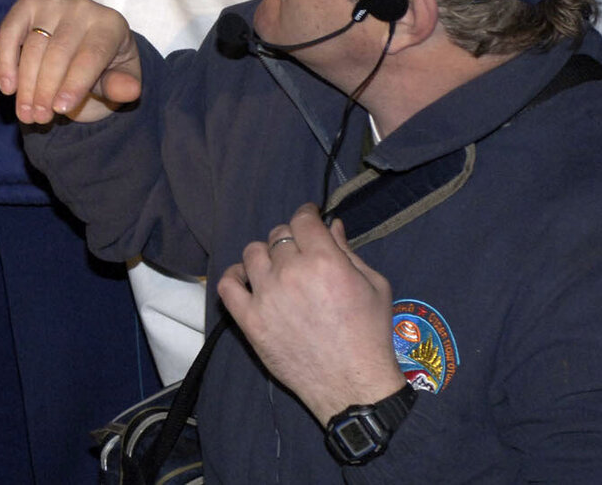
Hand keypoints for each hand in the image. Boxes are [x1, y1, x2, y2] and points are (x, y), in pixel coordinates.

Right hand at [0, 0, 140, 124]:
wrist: (87, 50)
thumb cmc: (105, 69)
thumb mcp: (119, 82)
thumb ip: (121, 86)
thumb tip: (129, 90)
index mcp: (111, 25)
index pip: (91, 55)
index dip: (75, 83)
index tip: (60, 109)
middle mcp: (84, 8)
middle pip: (59, 51)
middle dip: (46, 89)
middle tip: (40, 118)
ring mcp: (54, 3)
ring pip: (33, 45)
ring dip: (26, 84)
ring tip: (26, 113)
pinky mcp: (29, 4)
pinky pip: (10, 31)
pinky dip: (6, 61)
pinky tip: (8, 88)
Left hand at [216, 205, 405, 423]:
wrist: (353, 385)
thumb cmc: (370, 335)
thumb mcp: (374, 286)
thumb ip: (349, 251)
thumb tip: (331, 224)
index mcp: (325, 261)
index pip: (302, 220)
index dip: (306, 215)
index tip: (309, 218)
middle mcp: (291, 273)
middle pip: (277, 236)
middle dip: (290, 240)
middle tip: (299, 254)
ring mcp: (266, 296)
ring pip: (251, 253)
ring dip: (264, 256)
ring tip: (275, 268)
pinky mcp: (250, 320)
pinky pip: (227, 285)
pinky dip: (234, 277)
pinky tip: (247, 280)